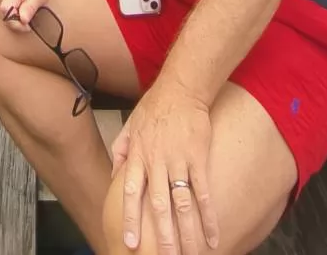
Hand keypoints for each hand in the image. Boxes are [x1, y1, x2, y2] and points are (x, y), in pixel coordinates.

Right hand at [0, 0, 52, 29]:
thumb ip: (31, 7)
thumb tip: (23, 20)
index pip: (7, 11)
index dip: (16, 23)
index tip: (28, 26)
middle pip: (4, 14)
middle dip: (16, 21)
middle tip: (30, 20)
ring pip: (3, 11)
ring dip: (14, 16)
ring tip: (27, 10)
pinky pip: (3, 6)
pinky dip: (11, 10)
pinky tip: (20, 6)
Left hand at [111, 76, 218, 253]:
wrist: (181, 88)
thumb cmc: (154, 107)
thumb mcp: (130, 125)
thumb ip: (120, 150)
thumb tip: (114, 174)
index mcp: (137, 156)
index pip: (130, 193)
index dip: (130, 219)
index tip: (130, 244)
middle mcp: (156, 162)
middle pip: (158, 206)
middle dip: (161, 237)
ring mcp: (178, 161)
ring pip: (182, 204)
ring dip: (187, 233)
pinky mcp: (198, 158)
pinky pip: (203, 192)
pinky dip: (209, 216)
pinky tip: (213, 236)